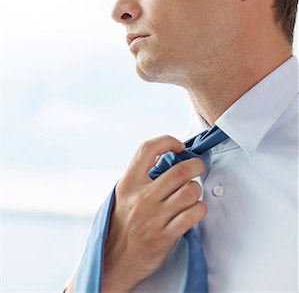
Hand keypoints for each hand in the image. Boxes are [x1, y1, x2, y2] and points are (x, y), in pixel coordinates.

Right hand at [102, 135, 206, 291]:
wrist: (114, 261)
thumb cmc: (123, 225)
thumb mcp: (123, 194)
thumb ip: (141, 175)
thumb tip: (167, 155)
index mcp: (129, 183)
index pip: (148, 149)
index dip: (167, 141)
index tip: (179, 146)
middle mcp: (141, 198)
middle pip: (179, 171)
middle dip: (196, 165)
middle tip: (198, 167)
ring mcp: (154, 217)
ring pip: (190, 191)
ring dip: (197, 190)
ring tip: (193, 193)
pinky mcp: (165, 236)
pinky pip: (194, 214)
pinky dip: (200, 209)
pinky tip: (195, 210)